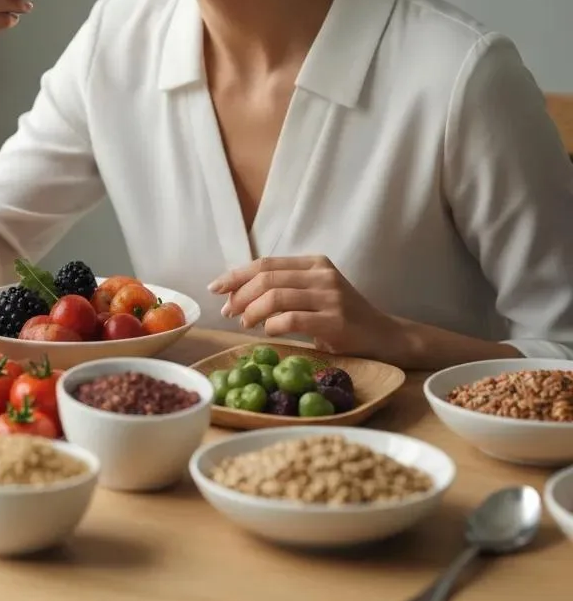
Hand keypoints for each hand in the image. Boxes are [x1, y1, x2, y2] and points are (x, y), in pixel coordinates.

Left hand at [207, 255, 399, 359]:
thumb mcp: (312, 294)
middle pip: (267, 278)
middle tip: (229, 312)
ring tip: (245, 323)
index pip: (266, 263)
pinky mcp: (336, 320)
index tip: (216, 288)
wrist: (384, 336)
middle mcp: (322, 275)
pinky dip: (272, 326)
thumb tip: (234, 294)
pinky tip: (268, 332)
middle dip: (240, 295)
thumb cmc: (342, 318)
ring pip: (276, 297)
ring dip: (253, 312)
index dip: (236, 275)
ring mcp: (331, 296)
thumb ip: (282, 289)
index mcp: (314, 263)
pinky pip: (292, 319)